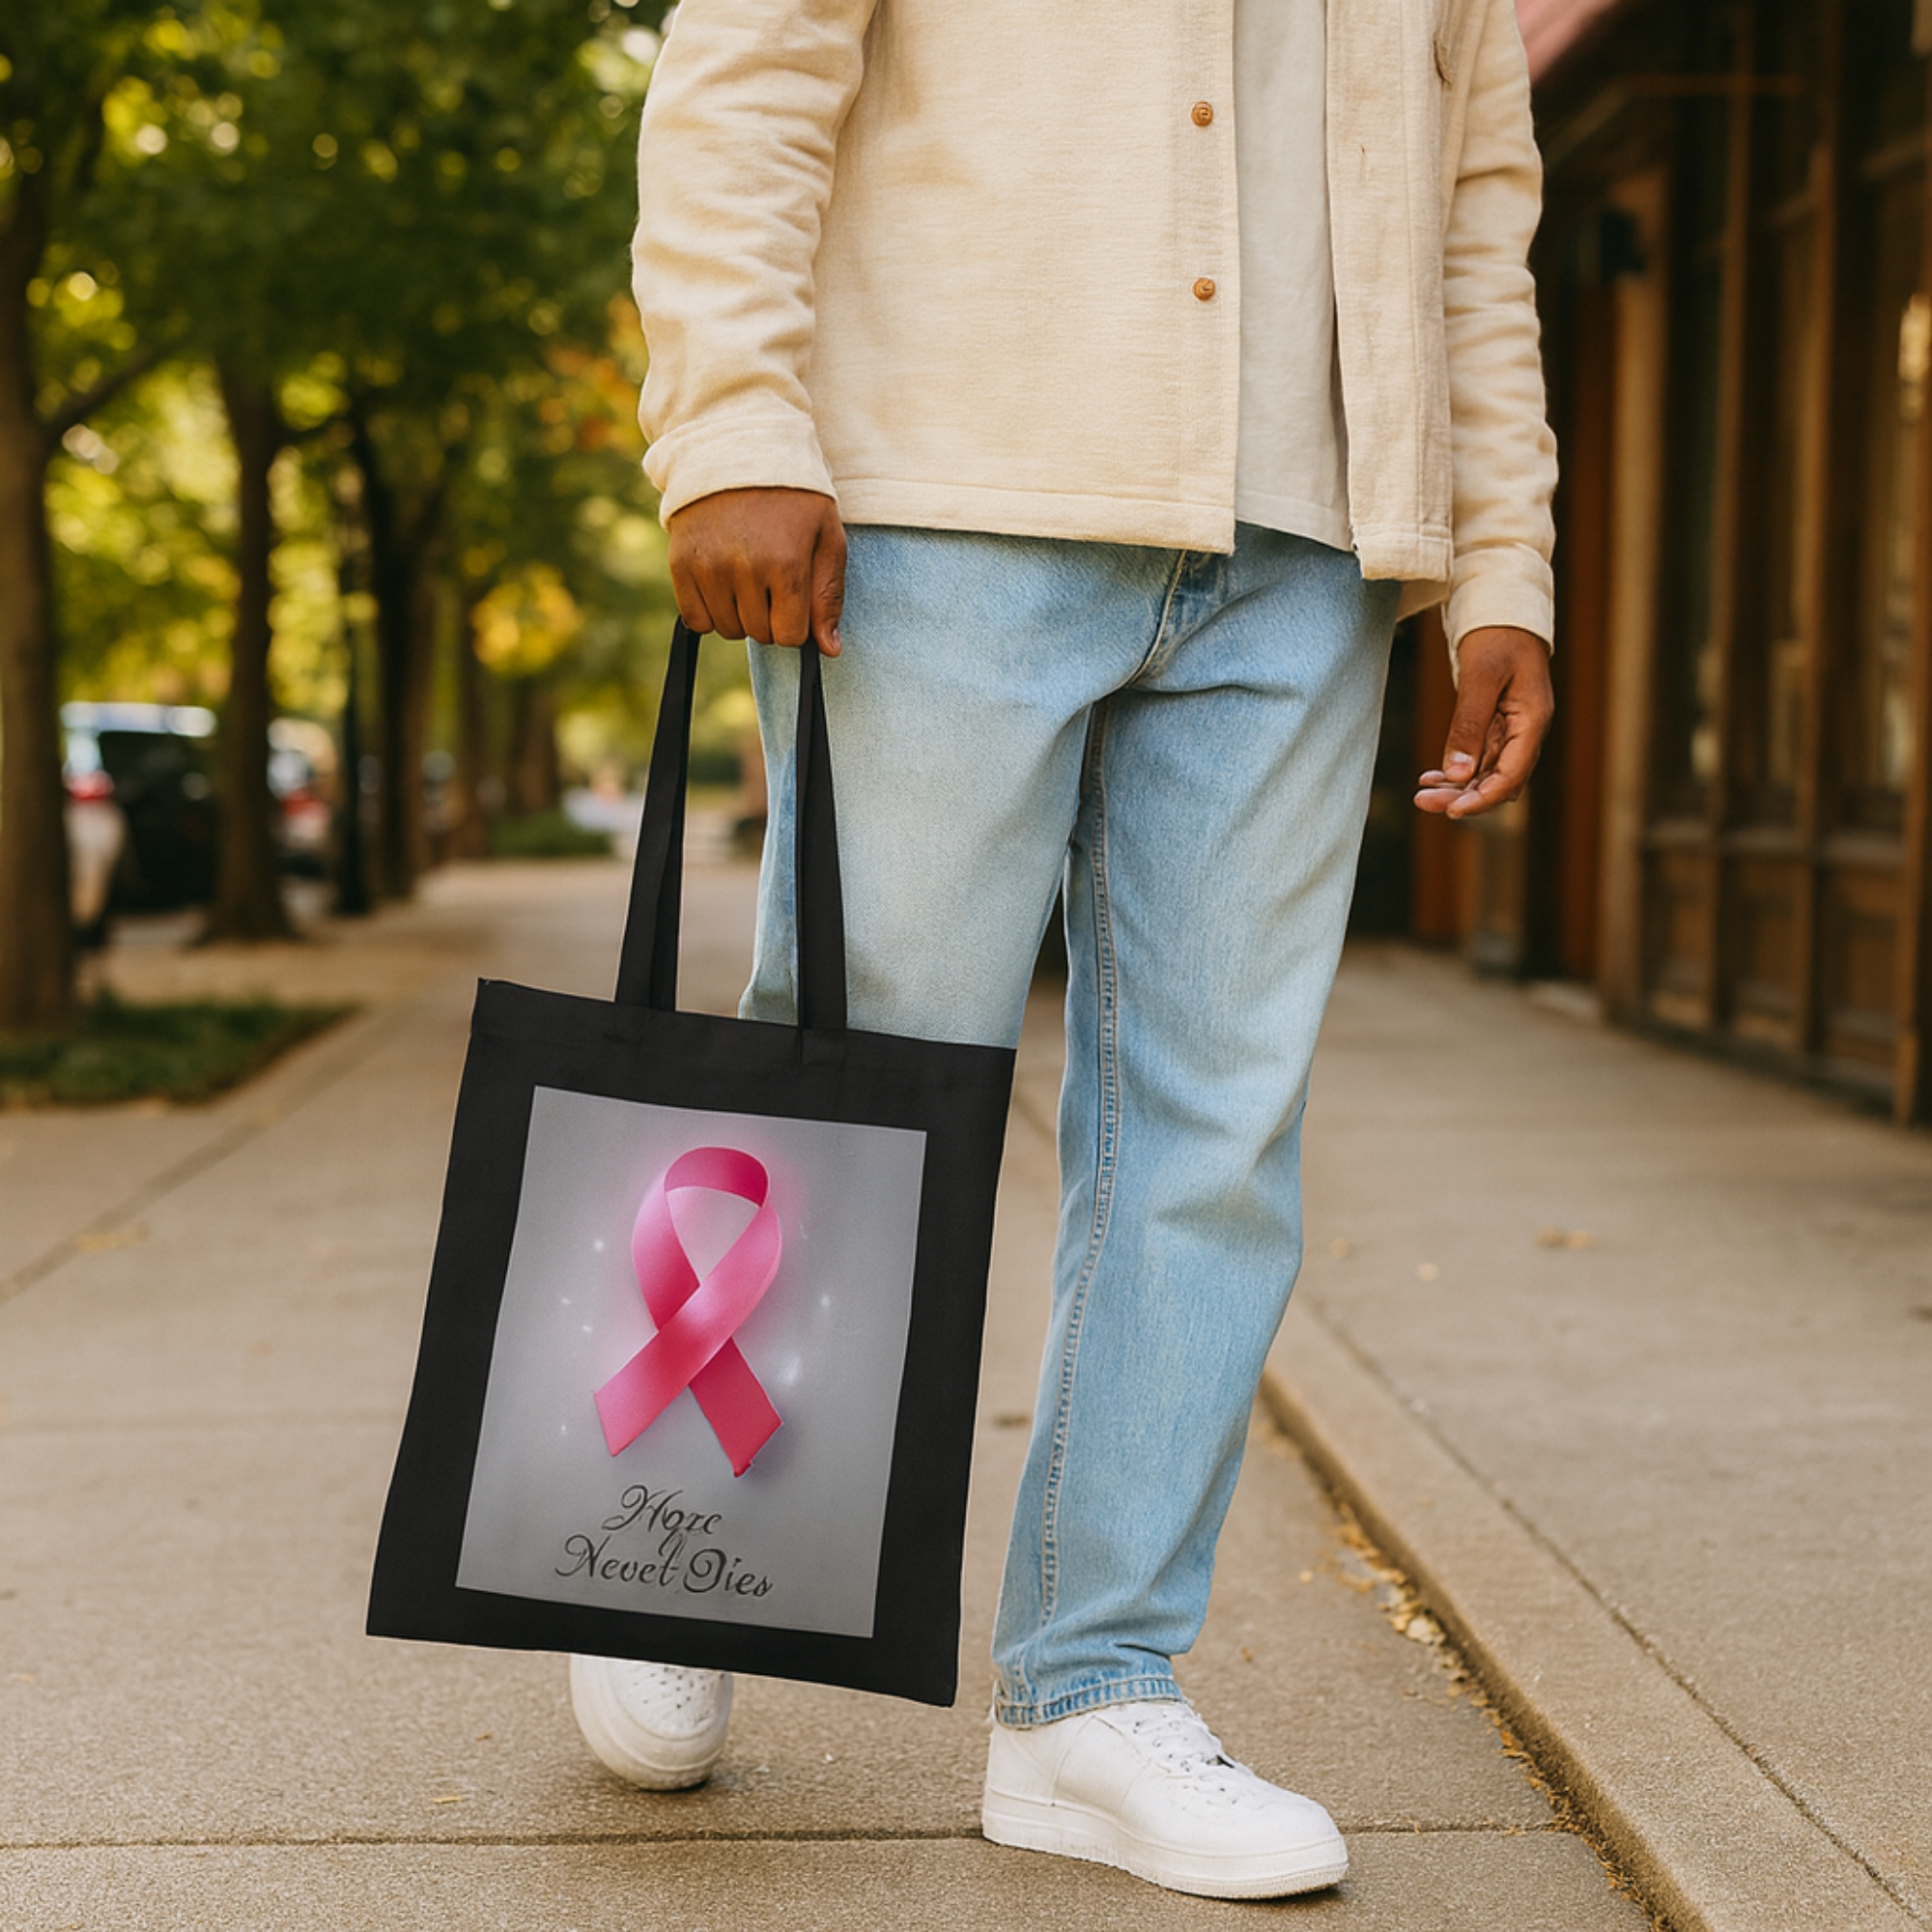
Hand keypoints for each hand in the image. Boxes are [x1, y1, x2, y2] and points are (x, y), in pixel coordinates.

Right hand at [666, 487, 846, 653]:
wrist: (738, 450)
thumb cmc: (793, 497)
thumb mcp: (827, 536)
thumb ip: (829, 595)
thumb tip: (829, 649)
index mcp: (786, 563)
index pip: (789, 636)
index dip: (795, 624)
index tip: (795, 600)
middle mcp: (744, 568)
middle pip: (759, 634)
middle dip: (770, 618)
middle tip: (771, 581)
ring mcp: (708, 566)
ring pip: (727, 630)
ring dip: (741, 615)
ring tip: (747, 577)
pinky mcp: (680, 564)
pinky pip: (695, 619)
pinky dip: (710, 612)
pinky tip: (722, 583)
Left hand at [1414, 625, 1553, 819]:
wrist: (1503, 605)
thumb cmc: (1497, 633)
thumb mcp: (1481, 676)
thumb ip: (1469, 724)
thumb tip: (1458, 773)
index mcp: (1533, 720)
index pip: (1511, 775)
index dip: (1481, 798)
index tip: (1450, 811)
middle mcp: (1527, 730)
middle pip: (1499, 780)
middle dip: (1463, 797)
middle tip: (1422, 801)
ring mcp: (1513, 728)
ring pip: (1487, 772)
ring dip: (1457, 786)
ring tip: (1422, 793)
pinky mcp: (1497, 723)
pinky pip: (1480, 757)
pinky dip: (1457, 769)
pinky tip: (1432, 776)